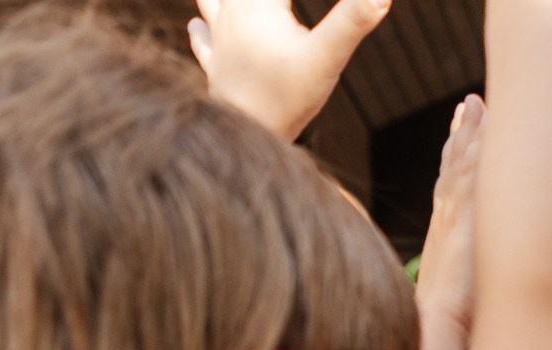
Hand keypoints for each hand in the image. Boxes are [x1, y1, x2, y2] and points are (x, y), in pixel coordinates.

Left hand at [189, 0, 391, 141]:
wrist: (244, 135)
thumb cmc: (287, 96)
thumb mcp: (327, 57)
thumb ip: (353, 20)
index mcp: (260, 3)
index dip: (312, 1)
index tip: (303, 30)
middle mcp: (233, 12)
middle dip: (268, 2)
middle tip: (279, 9)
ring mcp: (218, 38)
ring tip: (237, 5)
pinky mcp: (213, 65)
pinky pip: (200, 39)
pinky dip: (200, 30)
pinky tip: (198, 26)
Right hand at [416, 94, 484, 349]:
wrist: (434, 329)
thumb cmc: (449, 324)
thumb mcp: (461, 299)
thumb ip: (470, 287)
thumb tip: (474, 296)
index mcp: (445, 237)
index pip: (450, 189)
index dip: (455, 160)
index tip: (460, 134)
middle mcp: (446, 221)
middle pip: (453, 167)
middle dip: (462, 136)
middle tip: (469, 105)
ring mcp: (453, 217)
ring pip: (462, 165)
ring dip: (470, 132)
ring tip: (476, 104)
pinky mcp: (464, 218)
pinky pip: (471, 173)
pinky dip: (476, 148)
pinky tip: (485, 126)